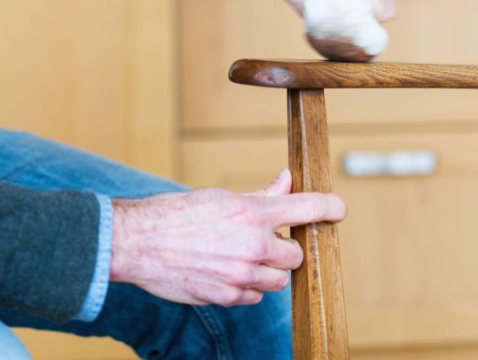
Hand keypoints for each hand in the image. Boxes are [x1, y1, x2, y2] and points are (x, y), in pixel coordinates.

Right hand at [109, 169, 346, 306]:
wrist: (138, 243)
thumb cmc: (176, 214)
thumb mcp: (221, 196)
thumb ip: (260, 194)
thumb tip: (285, 181)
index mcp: (252, 213)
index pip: (306, 209)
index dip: (329, 208)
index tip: (339, 209)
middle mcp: (252, 246)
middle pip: (297, 254)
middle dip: (288, 246)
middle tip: (271, 238)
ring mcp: (240, 275)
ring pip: (279, 281)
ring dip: (271, 269)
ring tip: (247, 256)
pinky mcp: (227, 297)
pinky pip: (254, 296)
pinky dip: (250, 286)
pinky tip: (230, 271)